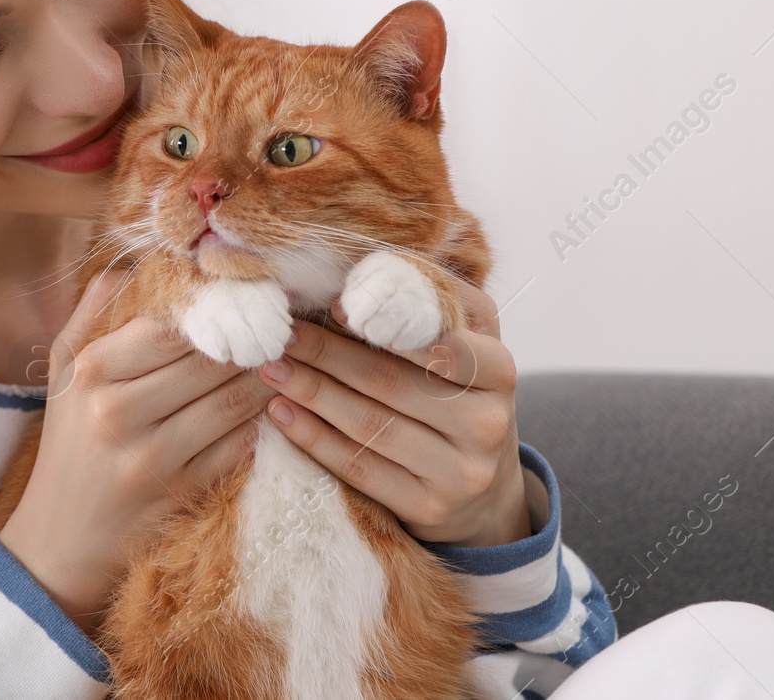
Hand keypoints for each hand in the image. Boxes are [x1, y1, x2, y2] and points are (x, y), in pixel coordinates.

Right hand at [0, 269, 279, 635]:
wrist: (58, 541)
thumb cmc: (68, 443)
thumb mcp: (63, 372)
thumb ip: (96, 309)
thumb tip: (142, 261)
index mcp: (92, 371)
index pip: (170, 325)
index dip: (216, 308)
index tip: (245, 296)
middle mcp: (118, 411)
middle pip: (210, 361)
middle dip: (253, 340)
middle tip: (283, 324)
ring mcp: (151, 457)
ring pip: (232, 402)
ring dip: (266, 380)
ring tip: (285, 360)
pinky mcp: (179, 493)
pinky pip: (238, 446)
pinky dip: (258, 425)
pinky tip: (268, 409)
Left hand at [255, 281, 531, 547]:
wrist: (484, 489)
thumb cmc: (462, 393)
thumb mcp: (471, 342)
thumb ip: (437, 300)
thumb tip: (376, 264)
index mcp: (501, 371)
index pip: (441, 344)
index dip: (384, 326)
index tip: (333, 307)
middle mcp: (487, 424)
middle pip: (392, 383)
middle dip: (327, 355)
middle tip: (282, 334)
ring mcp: (460, 474)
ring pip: (370, 426)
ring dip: (311, 392)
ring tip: (272, 368)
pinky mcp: (428, 509)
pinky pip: (359, 468)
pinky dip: (313, 437)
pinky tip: (282, 412)